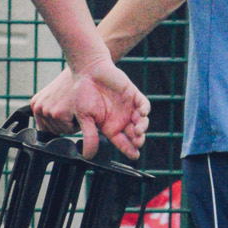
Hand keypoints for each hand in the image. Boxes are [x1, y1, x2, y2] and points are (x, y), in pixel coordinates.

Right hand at [31, 56, 149, 159]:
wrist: (87, 71)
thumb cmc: (82, 94)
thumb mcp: (85, 118)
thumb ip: (89, 136)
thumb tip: (88, 156)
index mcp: (109, 127)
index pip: (122, 142)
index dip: (129, 149)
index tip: (134, 156)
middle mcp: (121, 119)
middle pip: (134, 134)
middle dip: (137, 140)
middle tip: (137, 142)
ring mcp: (128, 107)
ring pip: (141, 121)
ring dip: (142, 126)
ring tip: (139, 130)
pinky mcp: (133, 94)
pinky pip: (143, 104)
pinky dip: (144, 109)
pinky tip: (142, 113)